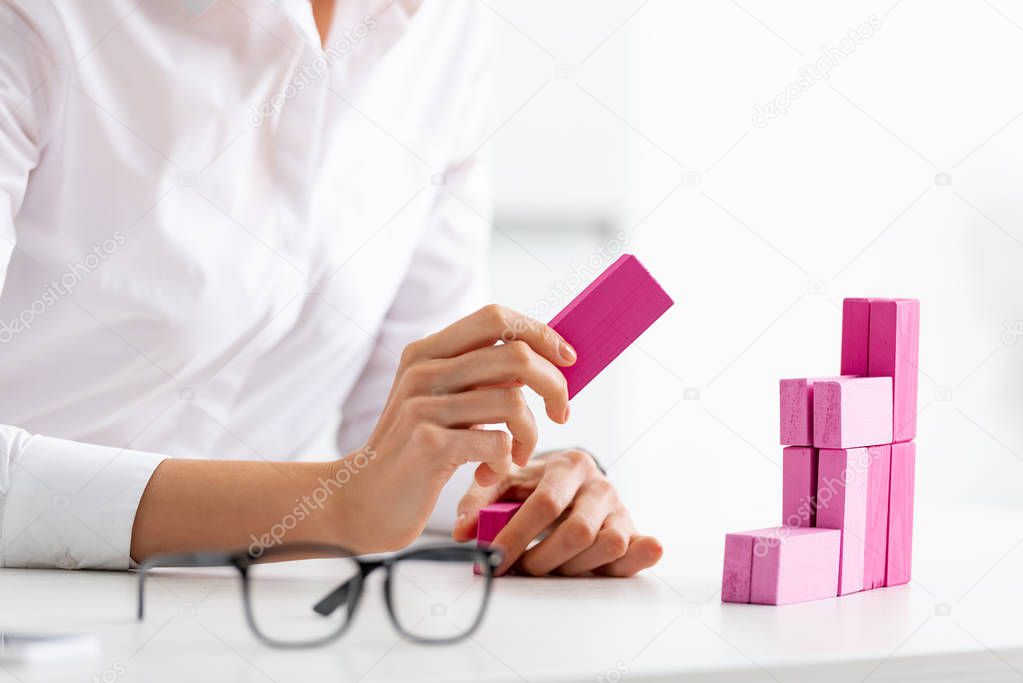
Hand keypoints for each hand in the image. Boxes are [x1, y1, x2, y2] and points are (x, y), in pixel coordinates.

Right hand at [343, 305, 575, 550]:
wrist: (362, 502)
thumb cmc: (414, 452)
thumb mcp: (441, 402)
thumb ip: (480, 376)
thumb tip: (543, 357)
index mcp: (427, 352)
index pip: (496, 317)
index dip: (541, 333)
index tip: (568, 360)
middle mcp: (423, 371)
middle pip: (516, 356)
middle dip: (554, 386)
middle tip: (560, 414)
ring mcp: (423, 406)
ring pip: (513, 402)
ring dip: (530, 435)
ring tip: (515, 456)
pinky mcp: (429, 444)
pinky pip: (497, 442)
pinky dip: (505, 462)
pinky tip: (486, 474)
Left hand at [452, 449, 662, 575]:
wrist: (571, 479)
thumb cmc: (534, 483)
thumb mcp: (505, 482)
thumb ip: (479, 502)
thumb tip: (462, 532)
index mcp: (568, 465)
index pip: (545, 503)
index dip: (517, 536)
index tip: (493, 560)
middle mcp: (599, 484)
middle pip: (578, 531)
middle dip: (543, 558)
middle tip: (520, 568)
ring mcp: (619, 508)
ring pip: (607, 545)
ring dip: (572, 567)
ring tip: (548, 566)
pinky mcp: (632, 530)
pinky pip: (637, 549)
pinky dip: (638, 559)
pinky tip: (626, 560)